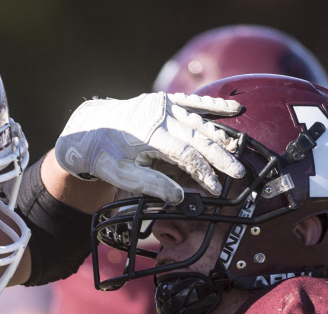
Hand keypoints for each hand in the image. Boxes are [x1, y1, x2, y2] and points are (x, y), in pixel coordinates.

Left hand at [55, 92, 245, 202]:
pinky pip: (192, 102)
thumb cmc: (104, 154)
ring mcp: (162, 105)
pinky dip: (212, 106)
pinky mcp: (164, 100)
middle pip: (197, 137)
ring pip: (198, 121)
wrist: (89, 128)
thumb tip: (178, 197)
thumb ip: (150, 184)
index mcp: (149, 133)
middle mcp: (158, 115)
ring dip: (219, 136)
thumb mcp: (121, 175)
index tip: (215, 187)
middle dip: (219, 156)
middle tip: (238, 171)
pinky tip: (232, 108)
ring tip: (236, 150)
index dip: (203, 172)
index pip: (186, 154)